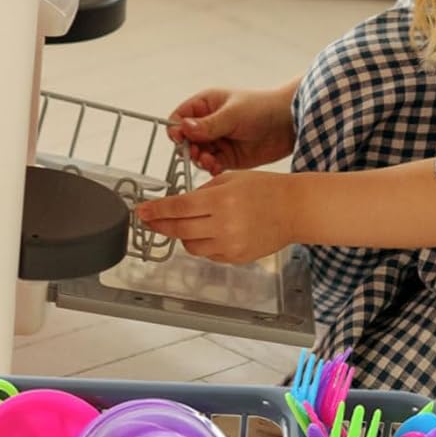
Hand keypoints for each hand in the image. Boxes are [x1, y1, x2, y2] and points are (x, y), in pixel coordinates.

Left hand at [135, 170, 293, 263]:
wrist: (294, 209)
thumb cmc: (266, 189)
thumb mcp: (231, 178)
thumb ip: (203, 191)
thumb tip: (179, 203)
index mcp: (220, 200)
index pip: (178, 207)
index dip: (156, 210)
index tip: (142, 211)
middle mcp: (223, 225)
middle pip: (179, 230)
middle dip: (159, 225)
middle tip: (149, 220)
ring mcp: (230, 245)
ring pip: (191, 246)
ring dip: (182, 235)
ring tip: (185, 224)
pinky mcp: (236, 258)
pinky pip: (209, 254)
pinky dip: (202, 244)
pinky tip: (209, 232)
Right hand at [166, 86, 296, 174]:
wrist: (289, 124)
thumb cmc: (263, 107)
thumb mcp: (233, 114)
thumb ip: (208, 124)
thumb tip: (184, 127)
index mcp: (206, 105)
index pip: (180, 117)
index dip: (176, 129)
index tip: (180, 138)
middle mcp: (208, 124)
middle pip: (186, 140)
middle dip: (188, 148)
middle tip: (197, 153)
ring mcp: (218, 141)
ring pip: (197, 155)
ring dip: (200, 160)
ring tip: (209, 160)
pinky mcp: (228, 158)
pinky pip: (211, 165)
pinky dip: (211, 168)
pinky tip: (216, 167)